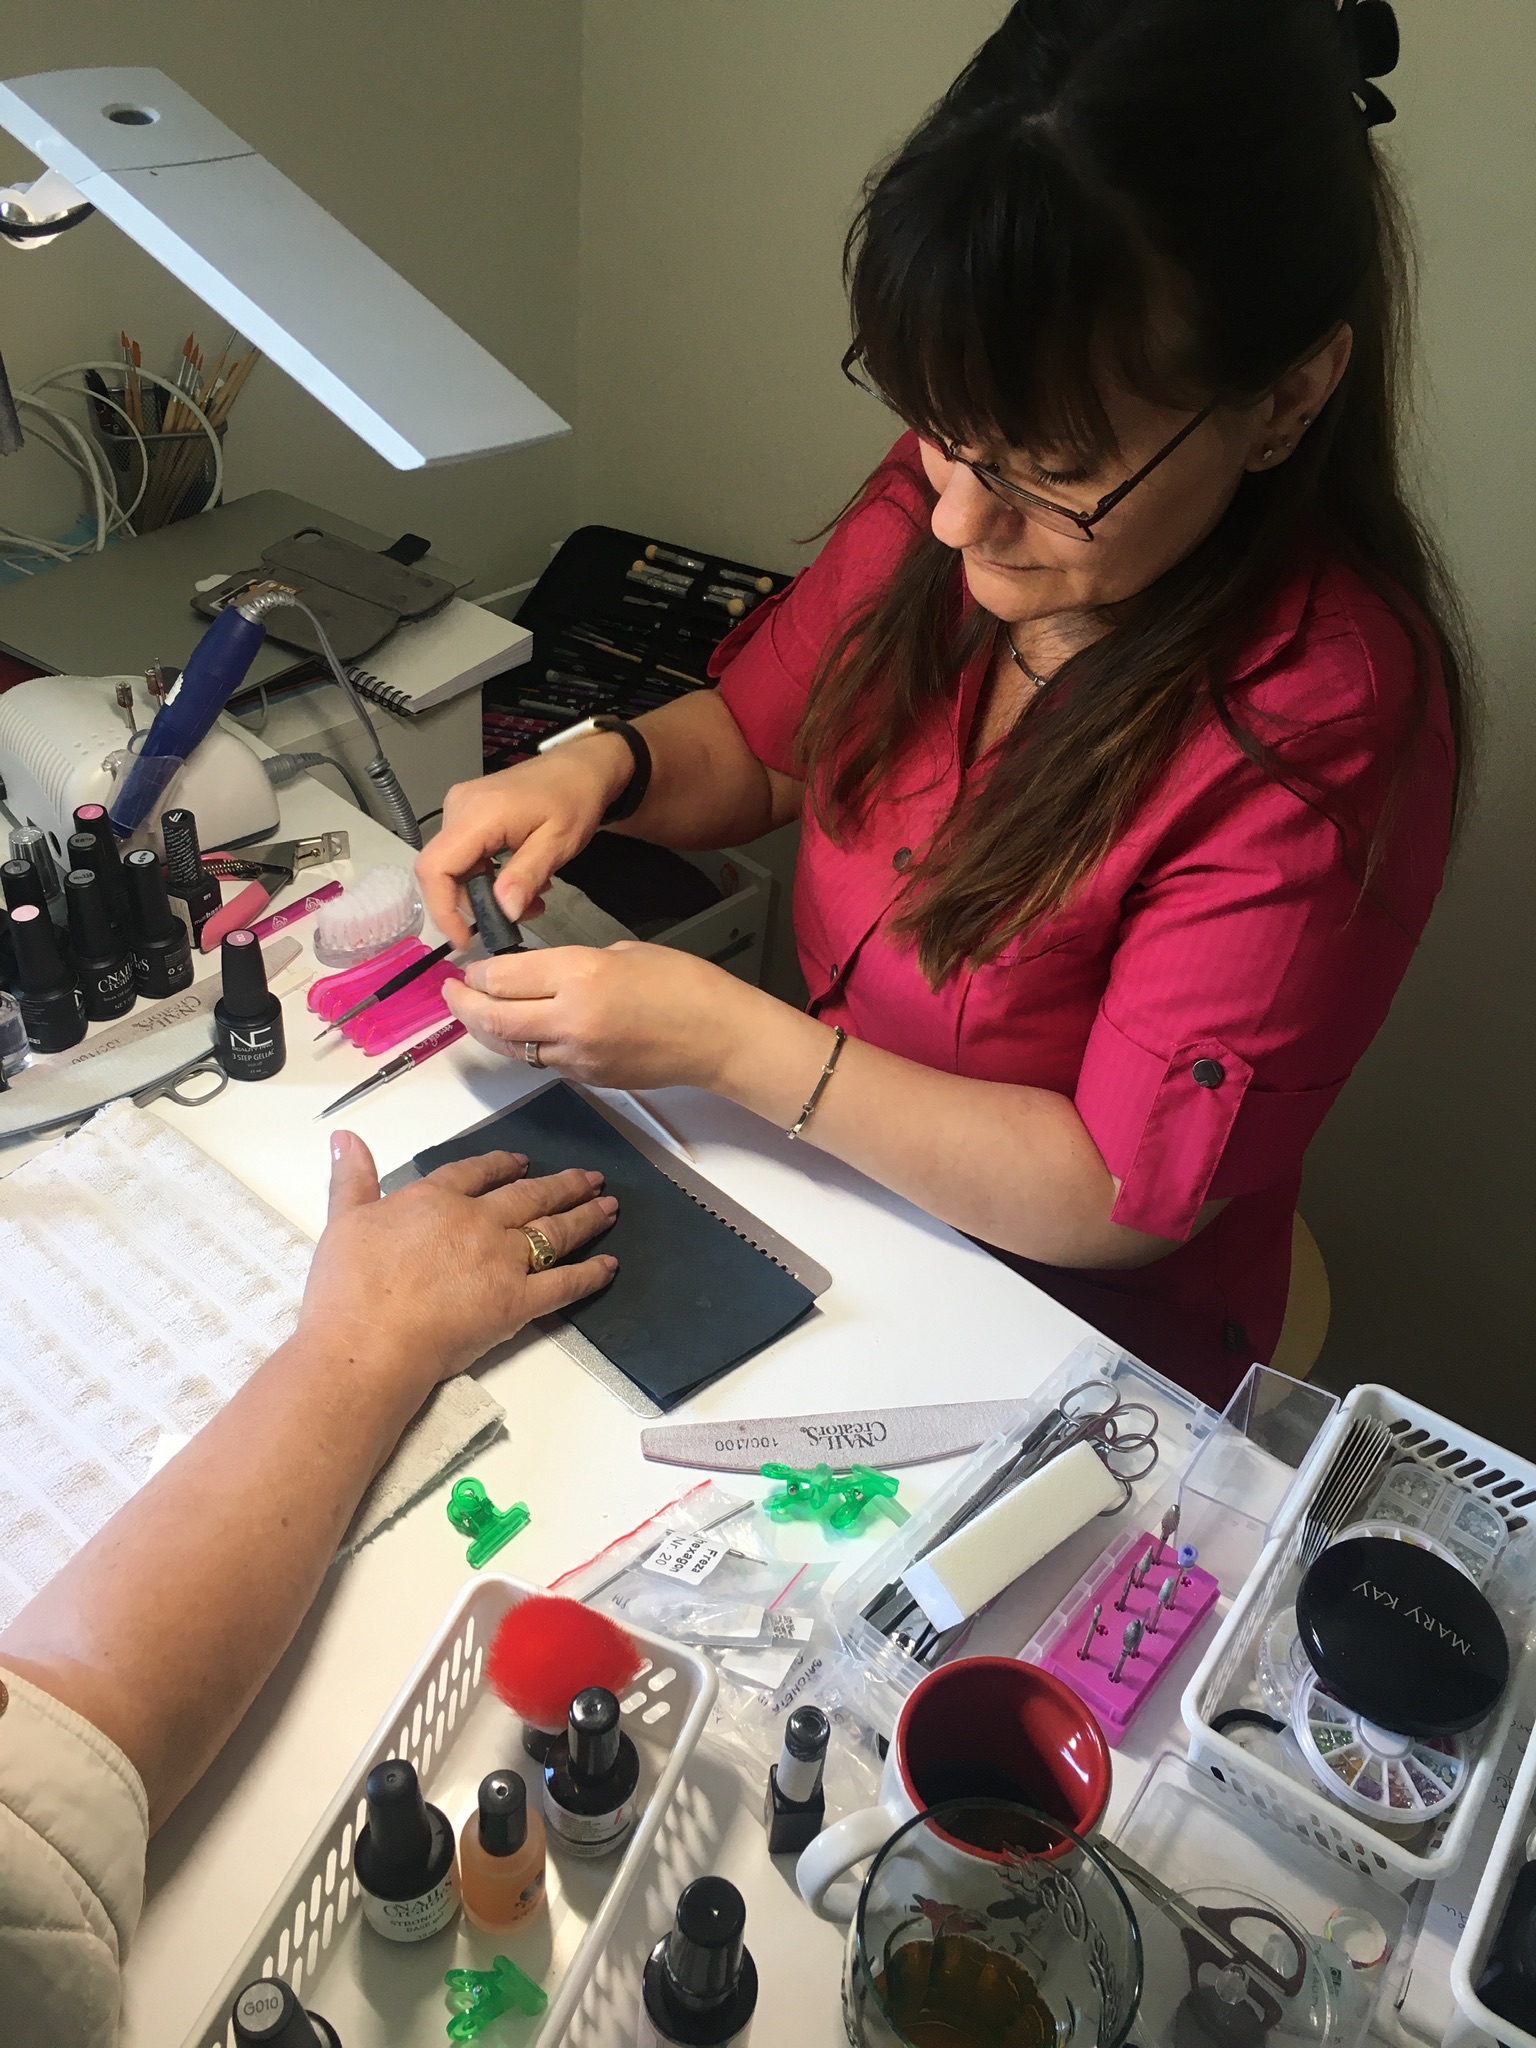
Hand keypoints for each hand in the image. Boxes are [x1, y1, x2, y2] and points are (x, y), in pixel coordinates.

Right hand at [302, 1132, 618, 1390]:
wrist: (368, 1343)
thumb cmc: (348, 1287)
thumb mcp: (343, 1220)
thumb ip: (352, 1177)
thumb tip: (344, 1136)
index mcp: (436, 1199)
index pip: (477, 1172)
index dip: (502, 1165)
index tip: (521, 1162)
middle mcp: (478, 1222)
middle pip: (529, 1196)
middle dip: (563, 1185)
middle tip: (591, 1178)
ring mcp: (503, 1261)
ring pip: (553, 1231)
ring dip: (584, 1217)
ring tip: (608, 1207)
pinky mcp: (518, 1303)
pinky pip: (563, 1285)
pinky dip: (590, 1275)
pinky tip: (609, 1266)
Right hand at [415, 737, 635, 945]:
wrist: (581, 767)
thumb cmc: (574, 798)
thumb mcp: (558, 843)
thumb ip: (526, 876)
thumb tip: (503, 911)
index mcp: (477, 814)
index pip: (435, 867)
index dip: (442, 909)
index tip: (465, 939)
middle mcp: (458, 808)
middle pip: (441, 871)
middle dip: (473, 904)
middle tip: (515, 918)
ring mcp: (460, 808)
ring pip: (454, 867)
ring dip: (485, 893)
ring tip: (528, 900)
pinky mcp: (467, 813)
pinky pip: (465, 854)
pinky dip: (487, 876)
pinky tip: (518, 880)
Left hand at [443, 941, 764, 1091]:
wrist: (720, 1037)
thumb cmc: (685, 986)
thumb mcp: (623, 952)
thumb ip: (572, 963)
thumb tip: (536, 974)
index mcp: (582, 975)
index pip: (503, 976)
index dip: (477, 972)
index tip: (470, 966)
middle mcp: (572, 1018)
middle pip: (493, 1017)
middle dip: (462, 1005)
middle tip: (450, 992)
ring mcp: (577, 1055)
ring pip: (509, 1047)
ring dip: (483, 1030)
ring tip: (471, 1014)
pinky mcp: (586, 1078)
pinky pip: (539, 1062)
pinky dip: (519, 1046)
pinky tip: (516, 1032)